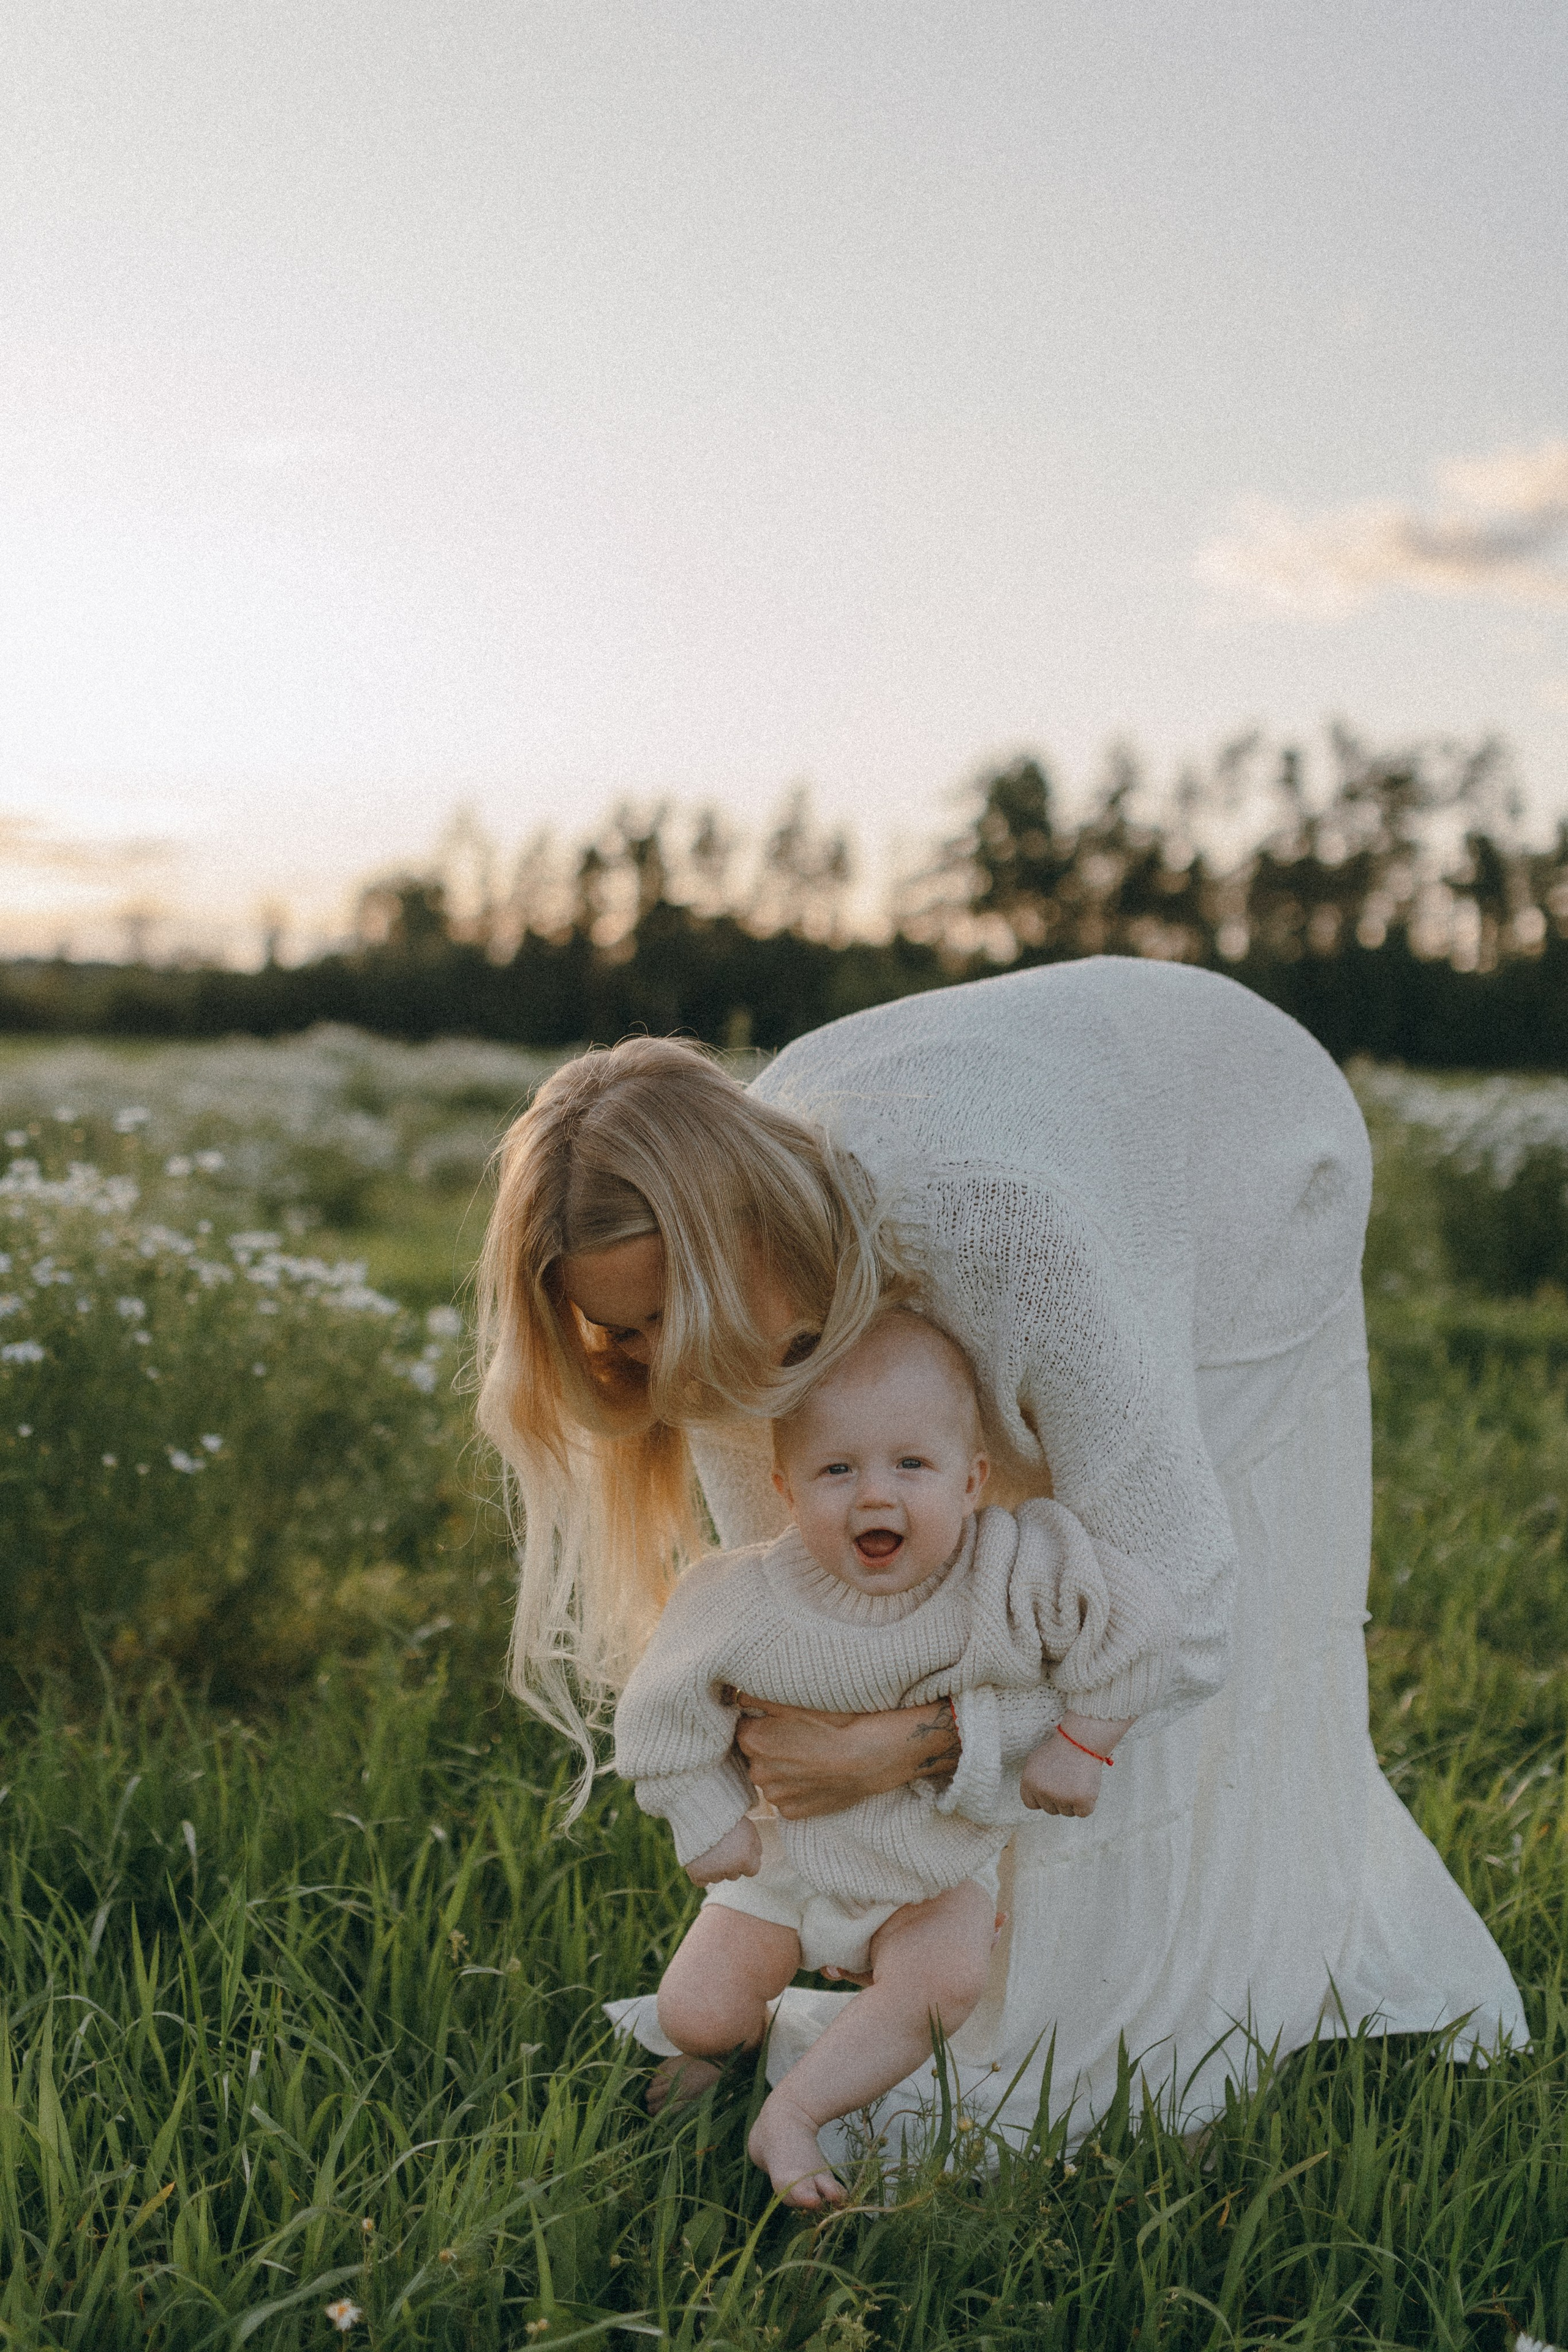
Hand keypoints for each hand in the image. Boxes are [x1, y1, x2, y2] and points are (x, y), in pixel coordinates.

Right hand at [686, 1817, 762, 1884]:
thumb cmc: (726, 1818)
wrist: (699, 1814)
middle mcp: (730, 1869)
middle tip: (723, 1847)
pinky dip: (701, 1873)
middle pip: (734, 1875)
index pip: (752, 1871)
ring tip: (711, 1849)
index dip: (746, 1860)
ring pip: (718, 1878)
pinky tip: (701, 1860)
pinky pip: (702, 1882)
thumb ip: (756, 1846)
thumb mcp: (749, 1828)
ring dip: (716, 1868)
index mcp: (744, 1858)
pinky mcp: (696, 1874)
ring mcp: (712, 1873)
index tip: (739, 1851)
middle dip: (730, 1864)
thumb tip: (756, 1857)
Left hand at [732, 1695, 960, 1819]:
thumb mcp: (794, 1699)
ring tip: (812, 1755)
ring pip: (772, 1777)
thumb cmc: (835, 1722)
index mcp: (751, 1740)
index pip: (744, 1727)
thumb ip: (756, 1695)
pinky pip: (788, 1797)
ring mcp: (776, 1796)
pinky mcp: (794, 1813)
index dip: (761, 1722)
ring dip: (783, 1769)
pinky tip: (817, 1774)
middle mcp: (756, 1772)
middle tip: (799, 1736)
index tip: (780, 1720)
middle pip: (756, 1755)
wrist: (871, 1755)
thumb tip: (734, 1694)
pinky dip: (798, 1787)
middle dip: (771, 1746)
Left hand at [1020, 1714, 1132, 1817]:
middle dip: (1059, 1800)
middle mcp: (1042, 1791)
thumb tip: (1035, 1800)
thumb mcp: (1036, 1762)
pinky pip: (1083, 1812)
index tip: (1051, 1790)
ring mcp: (1061, 1797)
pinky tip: (1086, 1787)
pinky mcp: (1080, 1800)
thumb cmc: (1060, 1749)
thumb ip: (1033, 1782)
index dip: (1042, 1799)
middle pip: (1050, 1810)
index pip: (1030, 1804)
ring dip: (1073, 1801)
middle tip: (1068, 1781)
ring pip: (1067, 1812)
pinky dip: (1087, 1804)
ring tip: (1077, 1780)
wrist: (1082, 1740)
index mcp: (1028, 1781)